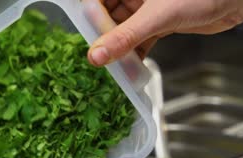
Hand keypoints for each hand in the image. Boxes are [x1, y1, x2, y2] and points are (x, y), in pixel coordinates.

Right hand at [87, 0, 242, 65]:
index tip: (83, 39)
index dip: (87, 18)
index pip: (96, 0)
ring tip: (113, 66)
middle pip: (107, 16)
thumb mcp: (158, 16)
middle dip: (102, 37)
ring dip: (119, 49)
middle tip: (97, 58)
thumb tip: (97, 55)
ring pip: (123, 29)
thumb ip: (126, 36)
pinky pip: (139, 38)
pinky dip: (135, 53)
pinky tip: (132, 66)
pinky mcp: (159, 22)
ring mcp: (147, 8)